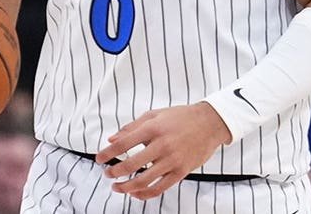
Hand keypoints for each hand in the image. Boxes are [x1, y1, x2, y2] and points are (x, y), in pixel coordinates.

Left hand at [96, 102, 231, 199]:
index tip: (99, 159)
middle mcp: (162, 145)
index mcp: (153, 128)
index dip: (108, 153)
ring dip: (126, 187)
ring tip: (117, 187)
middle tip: (107, 173)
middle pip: (131, 164)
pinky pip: (159, 188)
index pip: (124, 144)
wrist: (210, 123)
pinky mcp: (181, 172)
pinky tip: (134, 193)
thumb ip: (132, 127)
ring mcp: (172, 160)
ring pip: (144, 180)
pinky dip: (144, 194)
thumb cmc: (181, 117)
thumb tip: (112, 139)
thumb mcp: (154, 115)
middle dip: (114, 172)